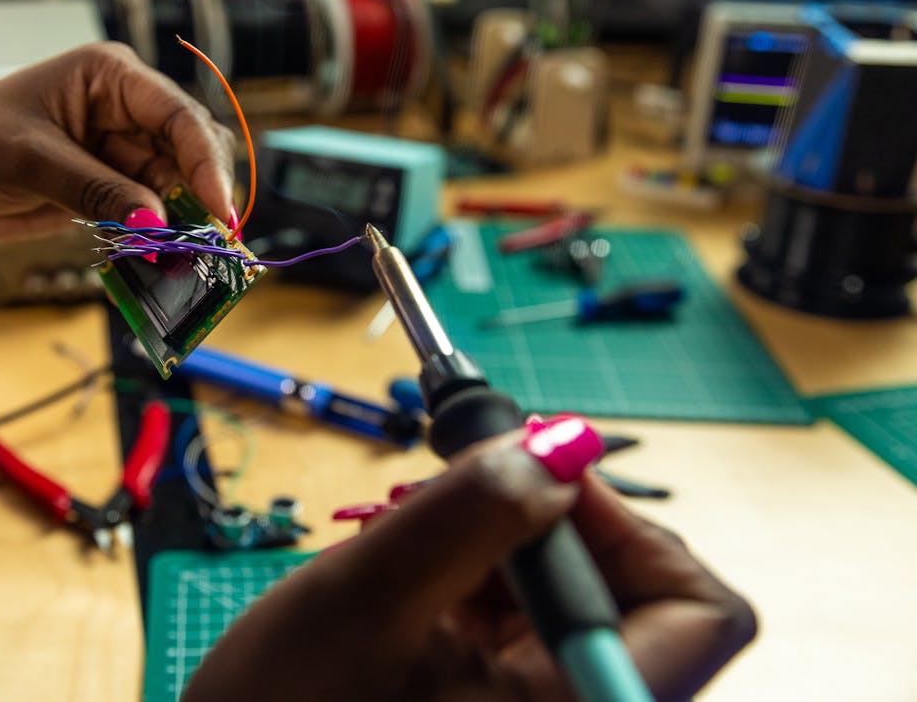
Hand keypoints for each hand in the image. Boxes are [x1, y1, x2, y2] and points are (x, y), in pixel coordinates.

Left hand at [0, 41, 235, 243]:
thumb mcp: (31, 161)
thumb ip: (96, 190)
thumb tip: (157, 221)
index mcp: (110, 75)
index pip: (176, 112)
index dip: (204, 159)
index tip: (217, 206)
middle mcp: (126, 107)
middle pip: (190, 148)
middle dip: (201, 192)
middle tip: (208, 240)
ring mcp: (122, 149)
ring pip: (179, 185)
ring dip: (183, 220)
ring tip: (182, 257)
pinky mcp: (114, 186)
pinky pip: (154, 211)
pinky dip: (161, 235)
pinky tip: (161, 258)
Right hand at [184, 427, 756, 701]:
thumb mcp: (371, 600)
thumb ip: (471, 512)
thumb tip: (558, 444)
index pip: (704, 609)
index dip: (634, 524)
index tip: (541, 473)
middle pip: (642, 599)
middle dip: (553, 529)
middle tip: (467, 493)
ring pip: (578, 607)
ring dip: (510, 554)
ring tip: (419, 550)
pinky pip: (532, 632)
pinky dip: (485, 587)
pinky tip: (418, 581)